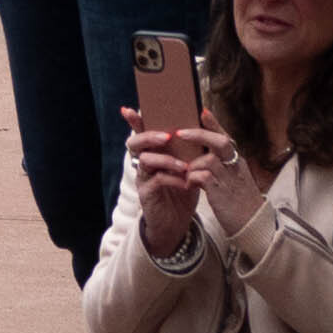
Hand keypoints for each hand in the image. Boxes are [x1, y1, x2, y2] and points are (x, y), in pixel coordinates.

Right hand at [124, 118, 212, 249]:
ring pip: (144, 160)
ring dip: (166, 160)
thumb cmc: (183, 191)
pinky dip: (172, 179)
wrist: (177, 223)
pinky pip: (156, 181)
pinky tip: (186, 183)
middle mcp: (143, 163)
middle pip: (135, 143)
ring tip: (184, 165)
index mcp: (153, 153)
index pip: (140, 133)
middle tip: (167, 137)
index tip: (128, 109)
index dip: (133, 121)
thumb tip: (203, 127)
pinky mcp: (147, 194)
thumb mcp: (189, 167)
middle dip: (149, 136)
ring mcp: (143, 178)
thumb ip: (190, 150)